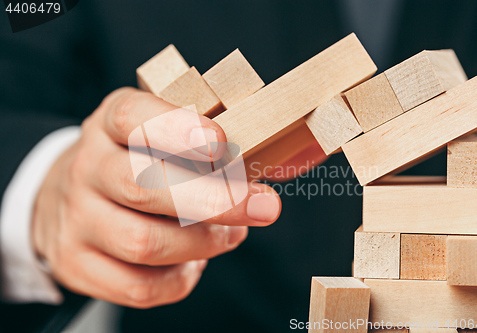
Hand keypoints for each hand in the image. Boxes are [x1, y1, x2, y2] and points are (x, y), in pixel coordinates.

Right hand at [32, 87, 281, 307]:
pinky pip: (138, 287)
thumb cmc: (133, 162)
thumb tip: (270, 170)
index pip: (133, 117)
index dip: (179, 130)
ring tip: (232, 234)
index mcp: (110, 125)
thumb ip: (204, 145)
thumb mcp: (155, 134)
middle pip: (142, 187)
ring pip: (144, 243)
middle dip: (214, 201)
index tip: (222, 144)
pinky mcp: (77, 264)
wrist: (64, 197)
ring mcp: (77, 219)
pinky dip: (181, 277)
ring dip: (204, 243)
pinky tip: (195, 260)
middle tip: (265, 207)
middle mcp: (87, 168)